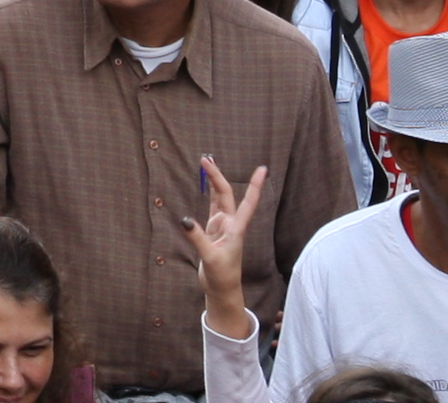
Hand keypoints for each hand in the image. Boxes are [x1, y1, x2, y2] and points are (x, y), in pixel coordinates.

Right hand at [176, 159, 270, 333]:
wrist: (222, 290)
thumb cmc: (222, 276)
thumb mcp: (210, 258)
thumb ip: (198, 238)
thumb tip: (185, 219)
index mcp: (236, 228)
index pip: (248, 202)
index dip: (255, 185)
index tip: (262, 168)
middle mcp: (231, 224)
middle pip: (226, 194)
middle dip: (217, 176)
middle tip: (205, 158)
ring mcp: (222, 227)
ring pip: (219, 199)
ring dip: (214, 182)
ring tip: (205, 164)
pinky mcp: (213, 232)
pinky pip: (211, 208)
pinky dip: (209, 195)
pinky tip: (206, 186)